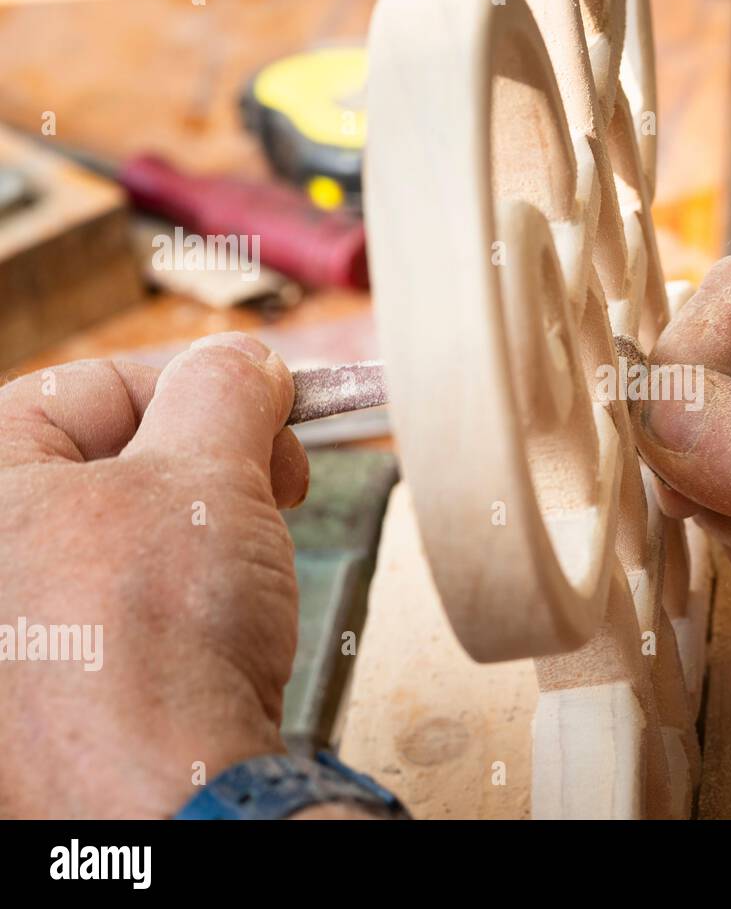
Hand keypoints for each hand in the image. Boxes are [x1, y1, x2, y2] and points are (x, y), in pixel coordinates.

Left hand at [0, 333, 307, 816]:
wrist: (167, 791)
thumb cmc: (157, 639)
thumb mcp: (208, 473)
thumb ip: (226, 390)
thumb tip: (245, 364)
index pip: (96, 387)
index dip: (202, 388)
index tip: (272, 405)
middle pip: (111, 459)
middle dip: (212, 459)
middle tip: (277, 476)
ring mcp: (13, 628)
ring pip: (127, 532)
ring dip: (209, 525)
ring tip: (256, 553)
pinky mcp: (52, 683)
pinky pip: (125, 602)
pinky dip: (185, 591)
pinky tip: (225, 615)